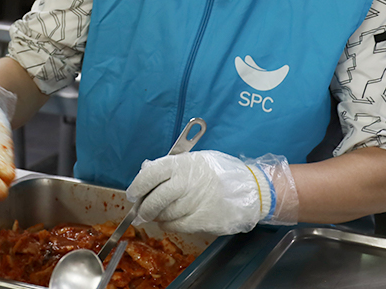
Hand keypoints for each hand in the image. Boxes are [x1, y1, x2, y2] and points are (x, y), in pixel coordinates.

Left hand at [126, 151, 297, 235]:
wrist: (253, 189)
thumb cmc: (222, 172)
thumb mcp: (197, 160)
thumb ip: (173, 166)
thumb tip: (147, 172)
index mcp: (183, 164)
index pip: (151, 174)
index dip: (138, 186)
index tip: (132, 194)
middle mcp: (187, 182)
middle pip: (155, 199)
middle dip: (144, 208)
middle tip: (140, 212)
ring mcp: (195, 202)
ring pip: (165, 214)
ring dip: (157, 217)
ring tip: (157, 215)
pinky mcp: (203, 220)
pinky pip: (177, 225)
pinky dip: (169, 225)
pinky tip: (169, 221)